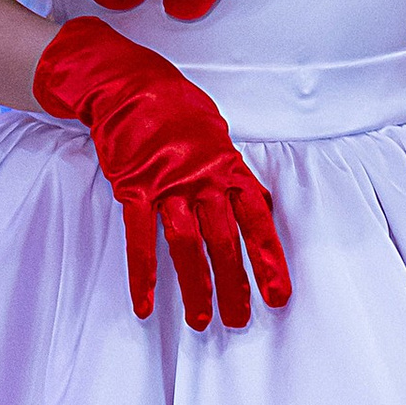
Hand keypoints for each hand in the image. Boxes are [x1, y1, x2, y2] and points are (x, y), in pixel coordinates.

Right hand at [35, 17, 290, 329]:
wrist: (128, 84)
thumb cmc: (175, 109)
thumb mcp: (217, 137)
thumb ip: (233, 175)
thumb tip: (257, 203)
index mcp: (227, 168)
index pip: (256, 220)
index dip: (268, 259)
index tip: (277, 294)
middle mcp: (202, 180)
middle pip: (224, 241)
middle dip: (234, 284)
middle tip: (238, 319)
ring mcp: (167, 185)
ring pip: (187, 245)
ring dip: (195, 286)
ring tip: (200, 320)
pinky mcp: (134, 188)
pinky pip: (140, 238)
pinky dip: (142, 273)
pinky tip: (144, 303)